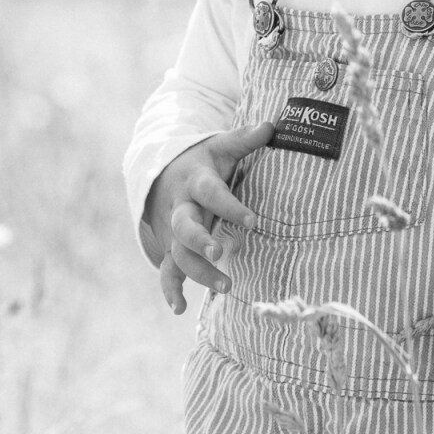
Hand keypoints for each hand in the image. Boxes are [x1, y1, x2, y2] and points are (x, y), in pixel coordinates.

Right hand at [142, 122, 272, 313]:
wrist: (160, 172)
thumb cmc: (202, 161)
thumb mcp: (220, 147)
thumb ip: (245, 139)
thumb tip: (273, 125)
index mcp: (196, 181)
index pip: (211, 193)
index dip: (230, 206)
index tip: (252, 221)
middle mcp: (181, 207)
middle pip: (185, 226)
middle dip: (201, 241)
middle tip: (221, 254)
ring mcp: (173, 230)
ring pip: (180, 253)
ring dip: (198, 271)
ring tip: (226, 286)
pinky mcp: (171, 246)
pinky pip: (167, 270)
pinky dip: (170, 289)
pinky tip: (179, 308)